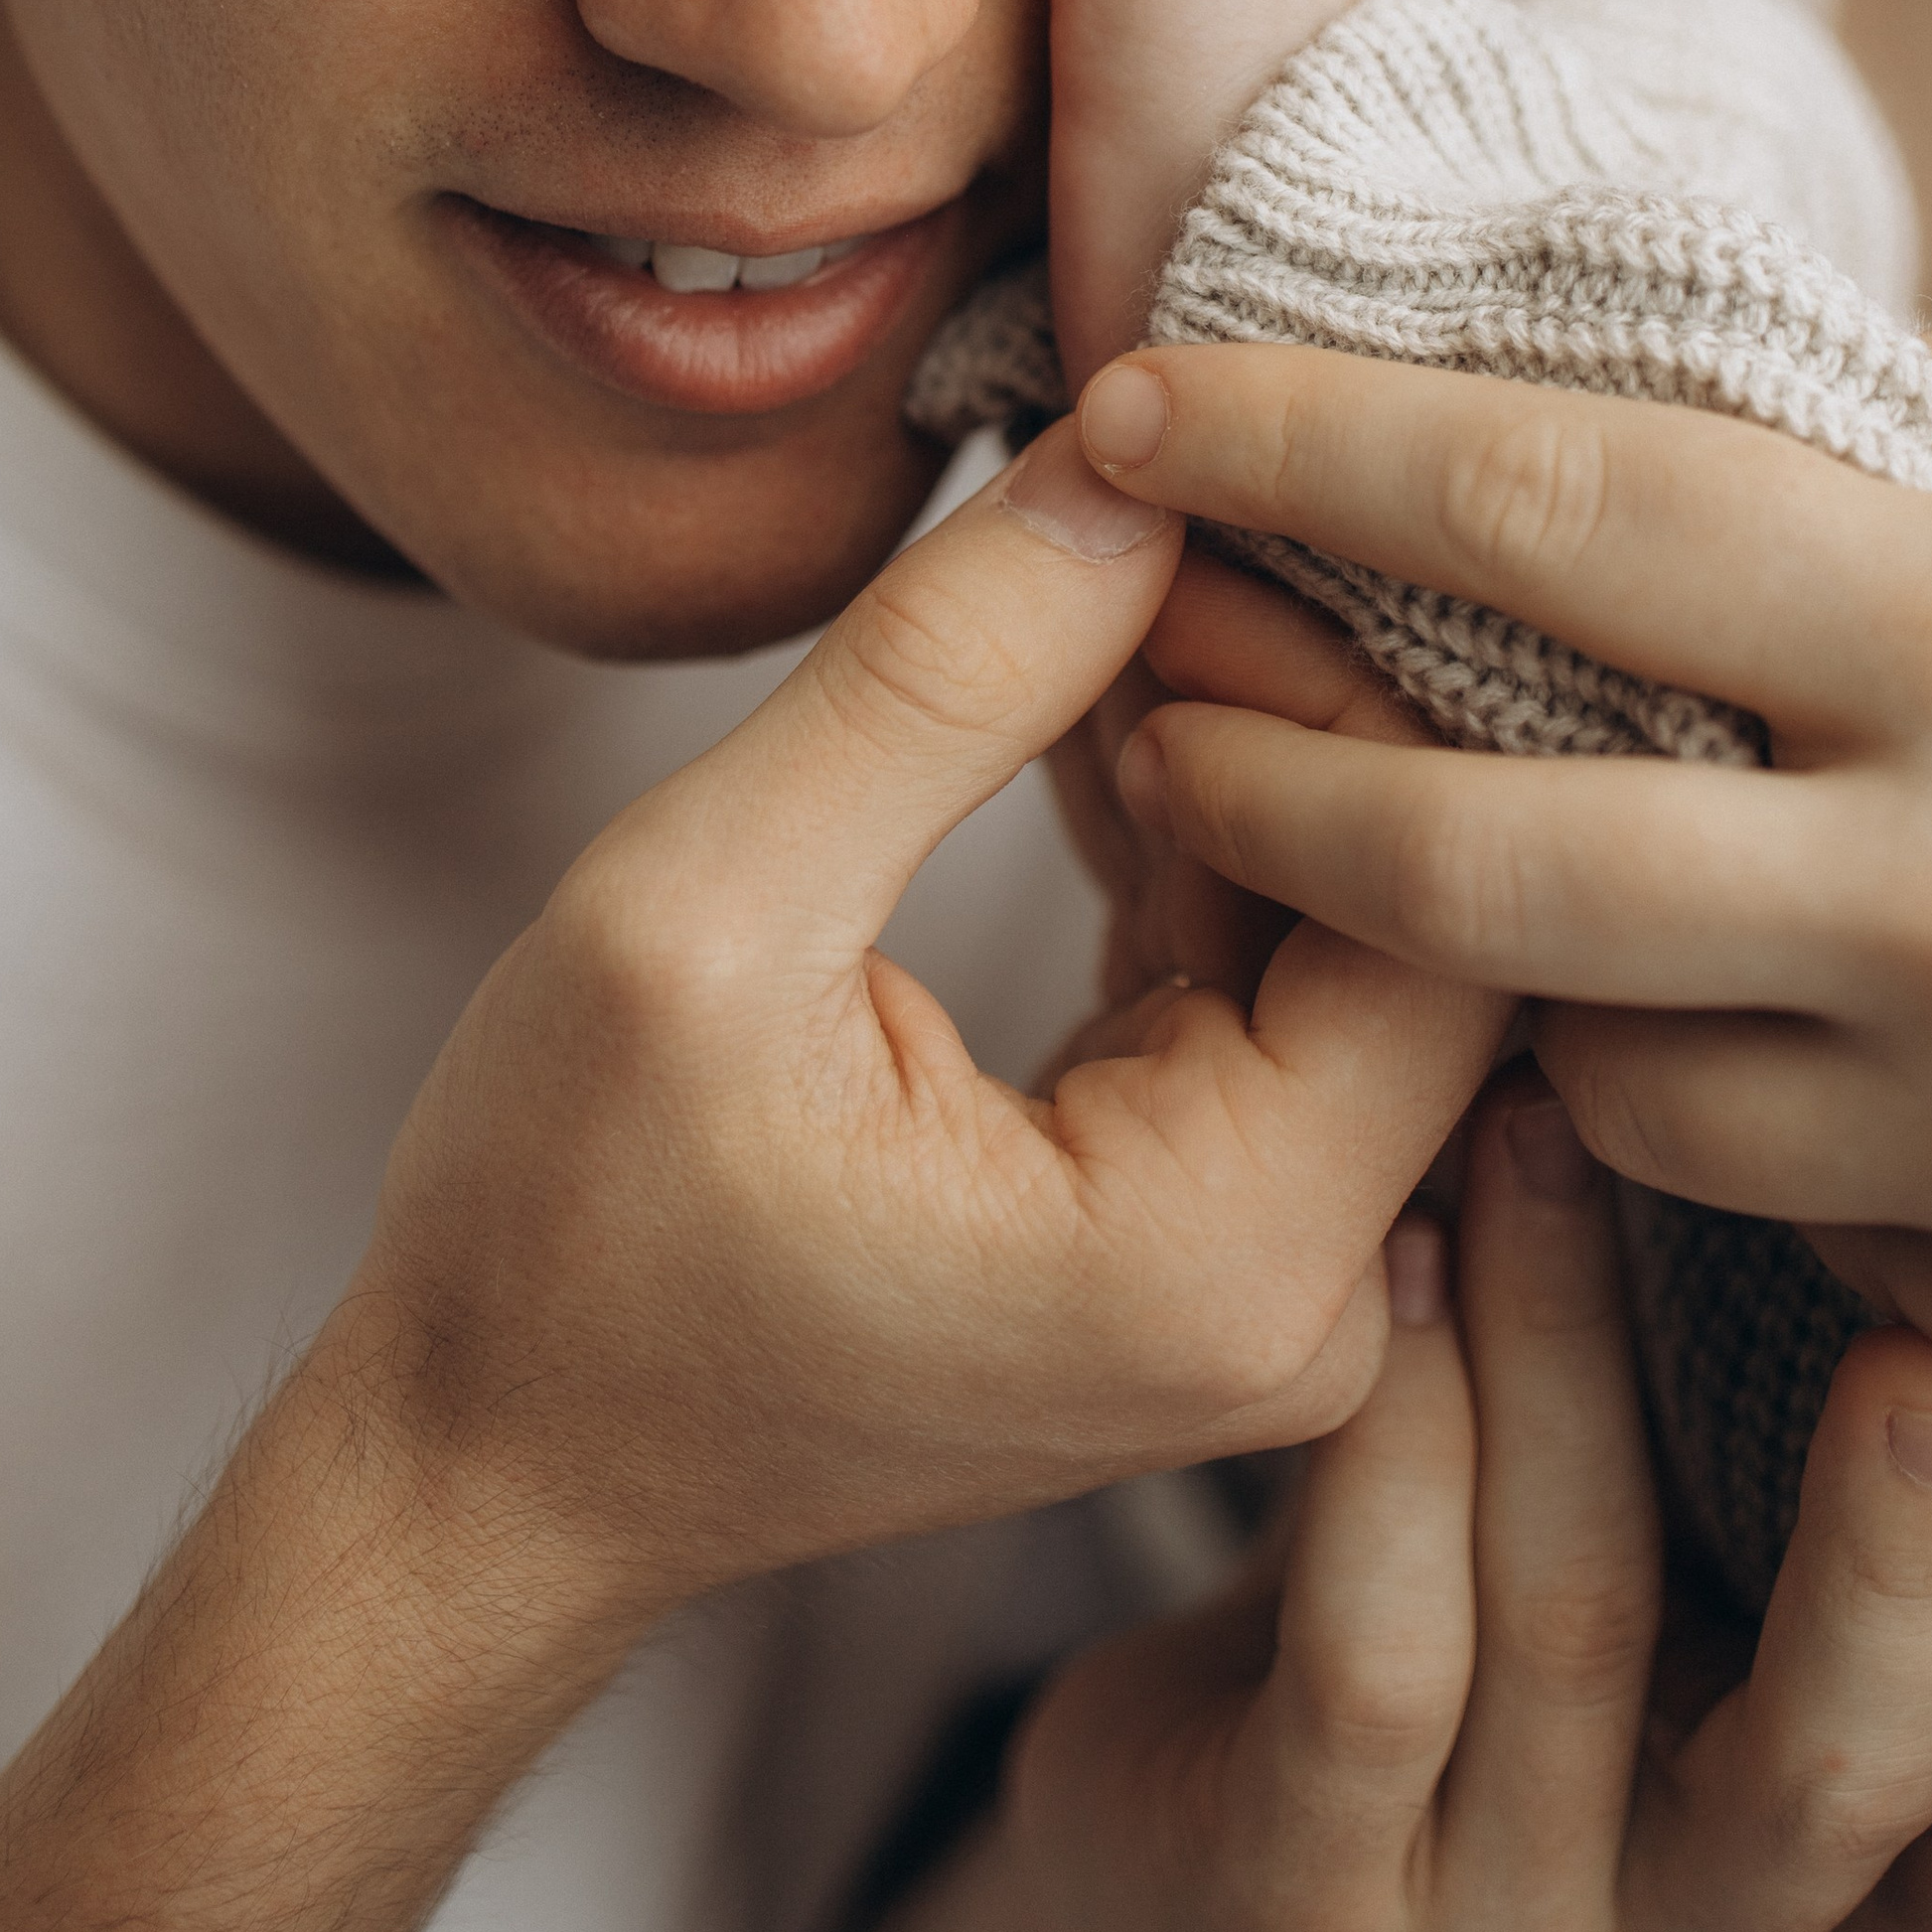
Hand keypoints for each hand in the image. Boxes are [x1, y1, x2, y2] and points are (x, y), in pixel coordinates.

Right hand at [351, 414, 1508, 1625]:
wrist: (494, 1464)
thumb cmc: (561, 1235)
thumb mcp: (705, 912)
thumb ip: (937, 682)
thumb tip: (1127, 468)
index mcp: (1224, 1260)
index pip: (1437, 898)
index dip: (1335, 676)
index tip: (1173, 523)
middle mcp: (1308, 1296)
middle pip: (1424, 907)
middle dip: (1294, 683)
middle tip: (1146, 512)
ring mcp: (1271, 1269)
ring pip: (1350, 916)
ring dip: (1236, 730)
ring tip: (1096, 567)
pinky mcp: (1211, 1216)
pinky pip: (1268, 967)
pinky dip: (1190, 816)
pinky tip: (1084, 686)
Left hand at [790, 1075, 1931, 1931]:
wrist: (1165, 1782)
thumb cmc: (1470, 1591)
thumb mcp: (1670, 1542)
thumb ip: (1813, 1451)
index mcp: (1819, 1873)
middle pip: (1847, 1770)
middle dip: (1901, 1542)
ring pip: (1590, 1632)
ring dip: (1575, 1356)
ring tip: (1550, 1122)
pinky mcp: (1302, 1898)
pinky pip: (1381, 1652)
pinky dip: (1405, 1435)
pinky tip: (1398, 1258)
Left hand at [1082, 337, 1931, 1442]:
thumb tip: (1718, 376)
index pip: (1566, 509)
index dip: (1319, 446)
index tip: (1149, 403)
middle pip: (1480, 861)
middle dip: (1264, 787)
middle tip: (1147, 723)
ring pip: (1608, 1084)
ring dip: (1534, 997)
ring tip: (1543, 906)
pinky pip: (1801, 1236)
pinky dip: (1775, 1140)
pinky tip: (1831, 1059)